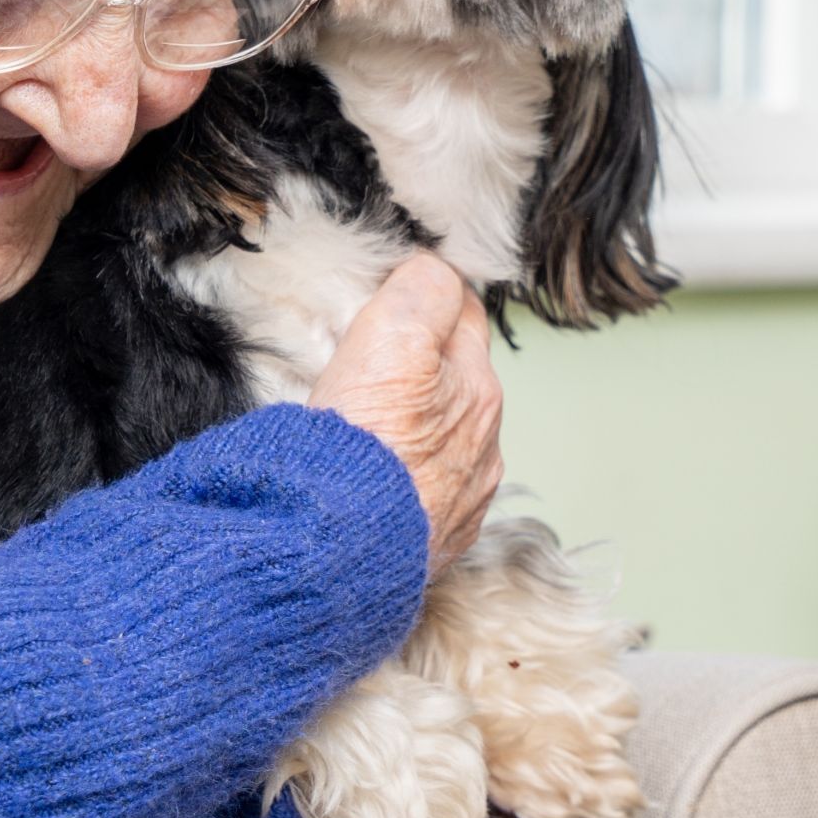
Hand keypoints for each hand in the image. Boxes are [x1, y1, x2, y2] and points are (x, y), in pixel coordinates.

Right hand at [308, 256, 503, 574]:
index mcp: (478, 389)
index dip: (425, 295)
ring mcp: (460, 500)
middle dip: (421, 366)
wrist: (335, 546)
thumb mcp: (391, 335)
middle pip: (455, 380)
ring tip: (363, 427)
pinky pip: (421, 497)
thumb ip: (424, 290)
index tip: (394, 293)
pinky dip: (401, 482)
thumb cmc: (362, 444)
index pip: (462, 314)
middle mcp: (482, 446)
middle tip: (368, 360)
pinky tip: (367, 480)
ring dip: (413, 427)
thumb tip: (437, 270)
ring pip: (441, 441)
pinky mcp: (430, 545)